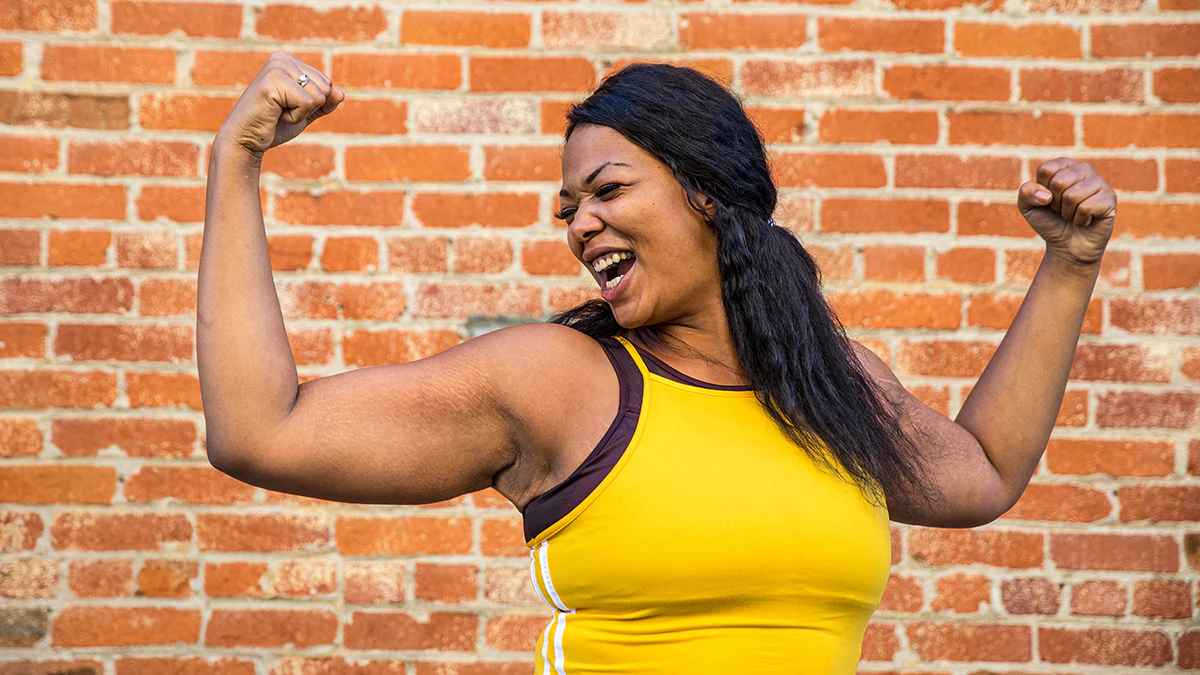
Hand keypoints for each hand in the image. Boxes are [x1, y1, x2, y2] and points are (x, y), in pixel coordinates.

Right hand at [215, 52, 343, 159]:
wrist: (247, 140)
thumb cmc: (274, 126)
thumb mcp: (305, 113)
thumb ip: (325, 103)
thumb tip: (341, 93)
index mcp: (289, 61)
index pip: (327, 83)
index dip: (313, 104)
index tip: (288, 106)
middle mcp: (282, 59)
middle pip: (326, 88)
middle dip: (309, 107)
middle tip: (282, 110)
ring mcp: (277, 68)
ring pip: (319, 95)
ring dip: (301, 112)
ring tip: (277, 112)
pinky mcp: (274, 81)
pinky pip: (307, 103)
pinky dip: (295, 117)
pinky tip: (275, 114)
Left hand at [1017, 157, 1116, 268]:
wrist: (1067, 246)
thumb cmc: (1050, 221)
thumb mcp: (1028, 207)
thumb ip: (1026, 193)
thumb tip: (1046, 195)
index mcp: (1064, 165)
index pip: (1046, 170)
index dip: (1042, 191)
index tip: (1049, 200)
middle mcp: (1083, 168)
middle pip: (1058, 182)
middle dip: (1055, 203)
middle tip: (1063, 209)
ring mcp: (1099, 182)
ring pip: (1071, 195)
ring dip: (1068, 212)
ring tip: (1074, 214)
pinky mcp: (1110, 198)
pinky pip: (1086, 207)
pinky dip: (1080, 219)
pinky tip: (1086, 220)